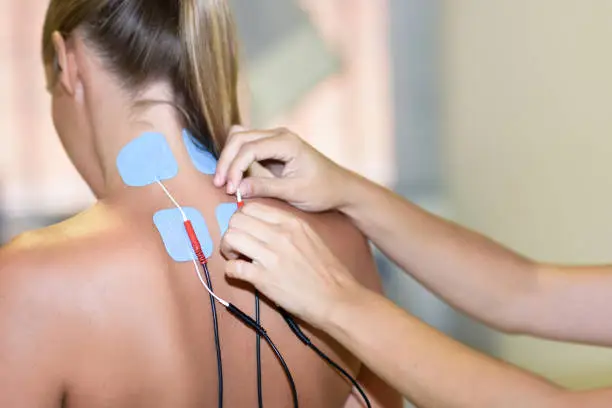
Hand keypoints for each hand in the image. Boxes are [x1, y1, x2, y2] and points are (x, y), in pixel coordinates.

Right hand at [214, 126, 355, 211]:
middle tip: (220, 185)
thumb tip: (238, 189)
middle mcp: (279, 135)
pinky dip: (236, 159)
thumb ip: (265, 188)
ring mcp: (274, 139)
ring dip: (228, 158)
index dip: (235, 168)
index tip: (230, 189)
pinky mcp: (271, 148)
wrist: (340, 188)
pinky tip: (233, 177)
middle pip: (239, 138)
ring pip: (239, 139)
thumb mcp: (294, 192)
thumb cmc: (322, 190)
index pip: (249, 148)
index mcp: (286, 142)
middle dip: (226, 161)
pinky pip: (246, 146)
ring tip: (224, 182)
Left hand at [220, 203, 360, 324]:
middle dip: (232, 232)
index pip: (252, 207)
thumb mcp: (309, 237)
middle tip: (238, 246)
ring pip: (230, 238)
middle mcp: (279, 234)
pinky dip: (231, 271)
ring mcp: (270, 256)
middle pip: (237, 220)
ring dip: (228, 249)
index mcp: (291, 222)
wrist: (337, 297)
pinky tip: (240, 275)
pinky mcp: (263, 278)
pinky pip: (232, 268)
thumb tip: (261, 226)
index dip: (243, 219)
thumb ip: (286, 228)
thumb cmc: (326, 270)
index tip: (247, 231)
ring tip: (238, 258)